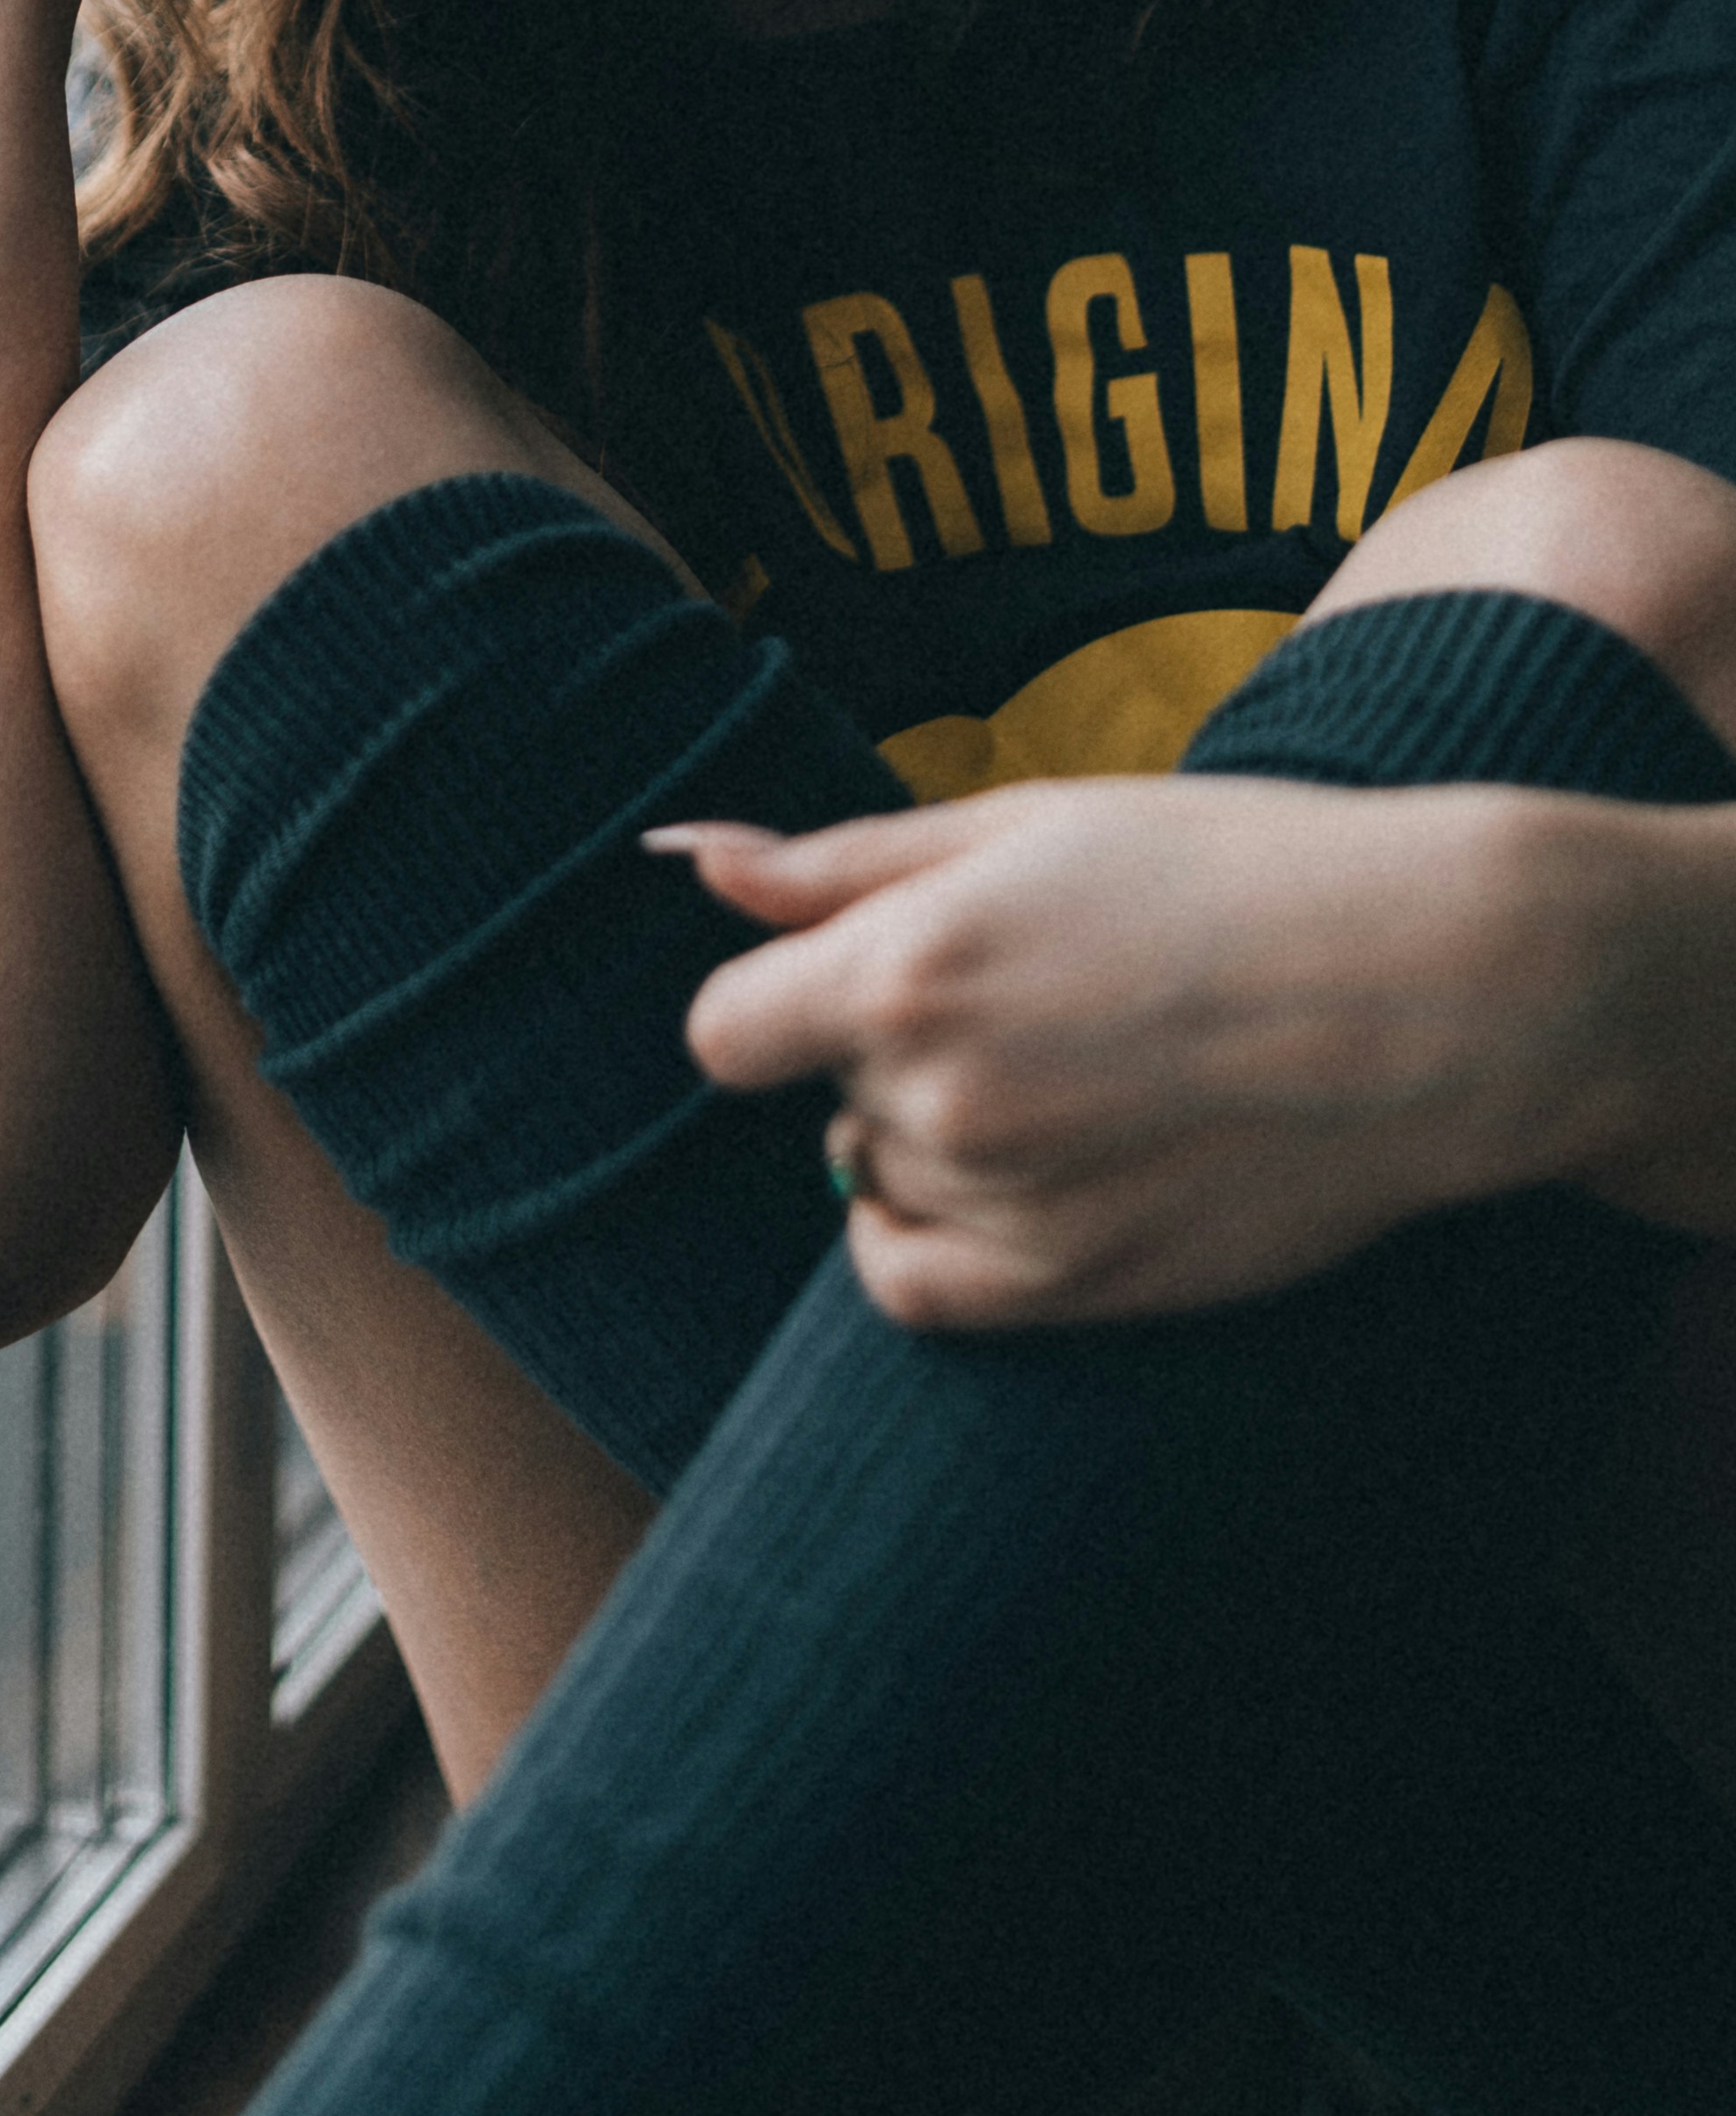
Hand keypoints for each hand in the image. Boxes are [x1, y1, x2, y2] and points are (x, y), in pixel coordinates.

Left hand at [656, 771, 1699, 1328]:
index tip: (853, 982)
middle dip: (892, 1054)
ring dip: (939, 1140)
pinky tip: (1012, 1180)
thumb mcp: (1028, 826)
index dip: (780, 1003)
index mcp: (910, 962)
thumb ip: (839, 861)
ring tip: (1081, 1075)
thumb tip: (687, 855)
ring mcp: (1004, 1201)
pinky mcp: (1074, 1286)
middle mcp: (936, 1092)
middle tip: (1038, 1004)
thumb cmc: (1230, 870)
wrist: (1427, 990)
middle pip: (827, 1097)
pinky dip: (928, 1242)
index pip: (727, 1031)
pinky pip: (913, 1289)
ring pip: (881, 1181)